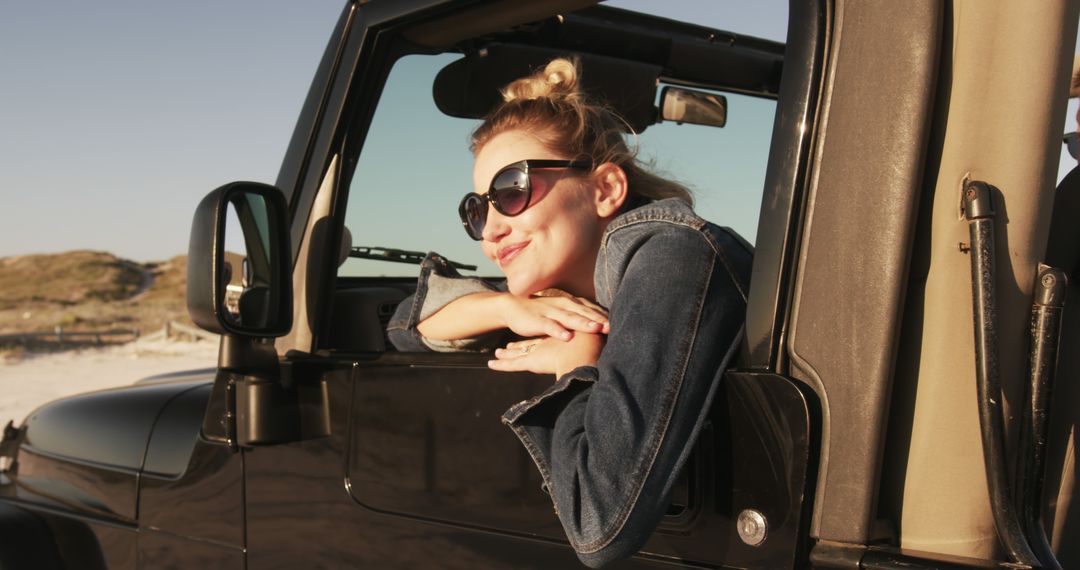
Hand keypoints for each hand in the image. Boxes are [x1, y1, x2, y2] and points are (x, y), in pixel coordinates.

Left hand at [489, 333, 604, 377]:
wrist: (588, 354)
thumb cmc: (595, 352)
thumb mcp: (594, 349)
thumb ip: (595, 351)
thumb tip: (611, 357)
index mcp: (561, 342)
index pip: (548, 338)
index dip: (540, 338)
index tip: (533, 338)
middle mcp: (549, 345)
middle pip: (531, 343)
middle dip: (520, 344)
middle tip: (507, 346)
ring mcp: (540, 352)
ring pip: (519, 353)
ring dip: (508, 355)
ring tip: (496, 354)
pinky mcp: (534, 361)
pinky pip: (514, 364)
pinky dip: (502, 365)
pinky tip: (491, 364)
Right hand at [499, 292, 609, 340]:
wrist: (514, 306)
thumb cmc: (542, 312)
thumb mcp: (563, 313)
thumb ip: (579, 317)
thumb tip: (599, 327)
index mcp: (571, 304)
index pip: (591, 310)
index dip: (604, 317)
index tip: (620, 324)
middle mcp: (563, 306)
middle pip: (585, 313)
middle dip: (599, 320)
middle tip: (613, 327)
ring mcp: (551, 313)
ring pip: (570, 318)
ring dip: (583, 323)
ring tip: (597, 329)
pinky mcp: (538, 321)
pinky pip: (550, 326)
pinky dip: (558, 331)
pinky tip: (567, 337)